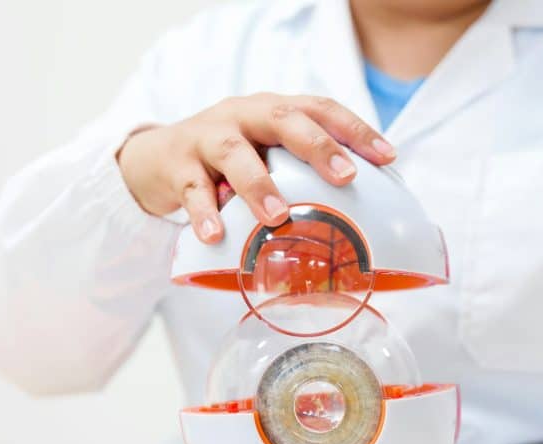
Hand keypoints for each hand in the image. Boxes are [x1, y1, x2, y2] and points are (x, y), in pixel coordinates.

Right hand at [117, 93, 395, 243]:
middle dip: (317, 146)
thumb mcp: (263, 155)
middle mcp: (242, 115)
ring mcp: (206, 136)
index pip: (319, 108)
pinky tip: (215, 236)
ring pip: (234, 152)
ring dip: (258, 184)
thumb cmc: (224, 163)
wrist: (154, 159)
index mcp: (271, 110)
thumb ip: (297, 172)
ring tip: (276, 216)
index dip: (355, 129)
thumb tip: (358, 213)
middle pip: (282, 119)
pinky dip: (204, 214)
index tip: (387, 157)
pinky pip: (192, 189)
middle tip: (344, 177)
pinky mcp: (176, 165)